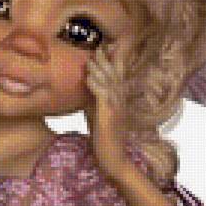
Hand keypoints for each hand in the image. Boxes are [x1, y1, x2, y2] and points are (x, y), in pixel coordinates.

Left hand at [83, 40, 133, 177]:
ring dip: (101, 68)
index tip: (105, 46)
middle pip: (114, 75)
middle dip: (107, 59)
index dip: (112, 60)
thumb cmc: (105, 139)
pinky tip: (89, 77)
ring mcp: (116, 108)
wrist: (115, 160)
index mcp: (118, 99)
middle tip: (100, 45)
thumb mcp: (97, 114)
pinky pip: (104, 97)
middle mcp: (120, 101)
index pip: (116, 75)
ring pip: (110, 83)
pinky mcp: (110, 117)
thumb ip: (93, 99)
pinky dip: (96, 85)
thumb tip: (85, 85)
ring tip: (93, 56)